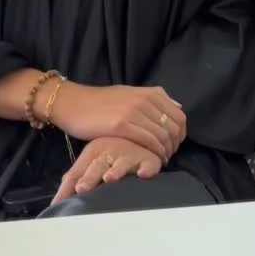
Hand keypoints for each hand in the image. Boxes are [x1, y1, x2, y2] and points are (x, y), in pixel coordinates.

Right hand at [50, 82, 185, 162]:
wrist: (74, 103)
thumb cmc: (101, 102)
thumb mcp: (130, 95)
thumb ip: (152, 100)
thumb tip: (176, 107)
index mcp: (149, 93)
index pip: (179, 116)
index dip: (180, 134)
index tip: (174, 146)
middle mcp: (145, 100)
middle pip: (174, 127)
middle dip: (174, 146)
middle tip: (167, 157)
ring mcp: (134, 111)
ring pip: (162, 136)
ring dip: (164, 153)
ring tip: (158, 162)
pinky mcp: (122, 125)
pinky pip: (147, 141)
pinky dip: (153, 154)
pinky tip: (149, 162)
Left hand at [51, 137, 162, 205]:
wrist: (134, 126)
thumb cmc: (108, 148)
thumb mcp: (88, 160)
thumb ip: (72, 181)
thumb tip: (54, 205)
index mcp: (94, 153)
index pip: (82, 169)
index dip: (78, 179)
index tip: (75, 190)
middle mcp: (110, 152)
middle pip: (99, 166)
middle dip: (91, 177)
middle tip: (83, 187)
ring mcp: (129, 154)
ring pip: (122, 163)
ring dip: (116, 171)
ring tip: (109, 178)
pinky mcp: (148, 157)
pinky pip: (149, 163)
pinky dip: (146, 168)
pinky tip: (142, 173)